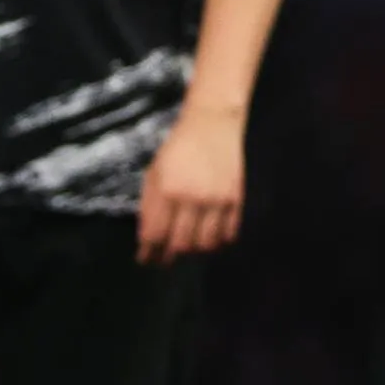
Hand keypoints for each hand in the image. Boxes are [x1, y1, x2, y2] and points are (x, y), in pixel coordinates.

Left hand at [136, 105, 244, 264]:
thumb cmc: (178, 147)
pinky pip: (229, 234)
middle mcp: (192, 198)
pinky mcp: (237, 199)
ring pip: (206, 244)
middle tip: (166, 259)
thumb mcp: (155, 171)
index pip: (155, 233)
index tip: (146, 260)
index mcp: (167, 189)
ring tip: (189, 248)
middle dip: (171, 255)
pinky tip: (212, 239)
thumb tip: (147, 237)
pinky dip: (219, 241)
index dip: (149, 252)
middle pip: (182, 244)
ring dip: (196, 250)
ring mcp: (217, 200)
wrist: (213, 124)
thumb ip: (150, 204)